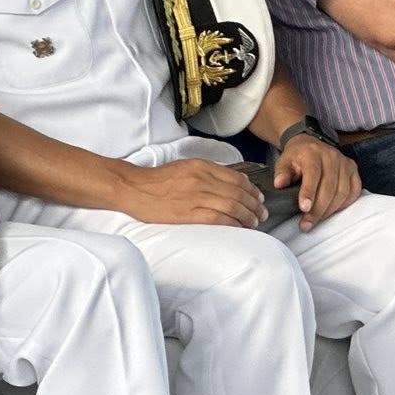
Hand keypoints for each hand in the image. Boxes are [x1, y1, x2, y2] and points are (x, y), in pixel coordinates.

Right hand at [120, 159, 266, 227]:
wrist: (133, 188)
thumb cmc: (158, 180)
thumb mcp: (186, 167)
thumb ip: (208, 173)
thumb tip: (232, 183)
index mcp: (202, 167)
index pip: (236, 178)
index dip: (252, 190)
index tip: (259, 198)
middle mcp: (202, 179)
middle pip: (238, 193)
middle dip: (254, 205)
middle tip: (262, 214)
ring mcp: (195, 196)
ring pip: (231, 205)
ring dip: (247, 216)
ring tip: (254, 223)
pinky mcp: (187, 213)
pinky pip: (217, 218)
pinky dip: (232, 223)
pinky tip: (238, 228)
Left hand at [275, 134, 362, 229]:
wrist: (310, 145)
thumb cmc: (297, 158)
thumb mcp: (284, 162)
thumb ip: (281, 173)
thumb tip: (279, 184)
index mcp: (312, 153)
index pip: (313, 173)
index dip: (309, 192)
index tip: (304, 208)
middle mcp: (332, 156)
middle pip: (330, 186)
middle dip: (318, 209)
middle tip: (306, 223)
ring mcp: (345, 163)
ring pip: (342, 191)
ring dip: (329, 210)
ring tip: (316, 220)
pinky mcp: (353, 170)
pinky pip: (354, 191)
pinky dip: (344, 204)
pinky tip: (332, 211)